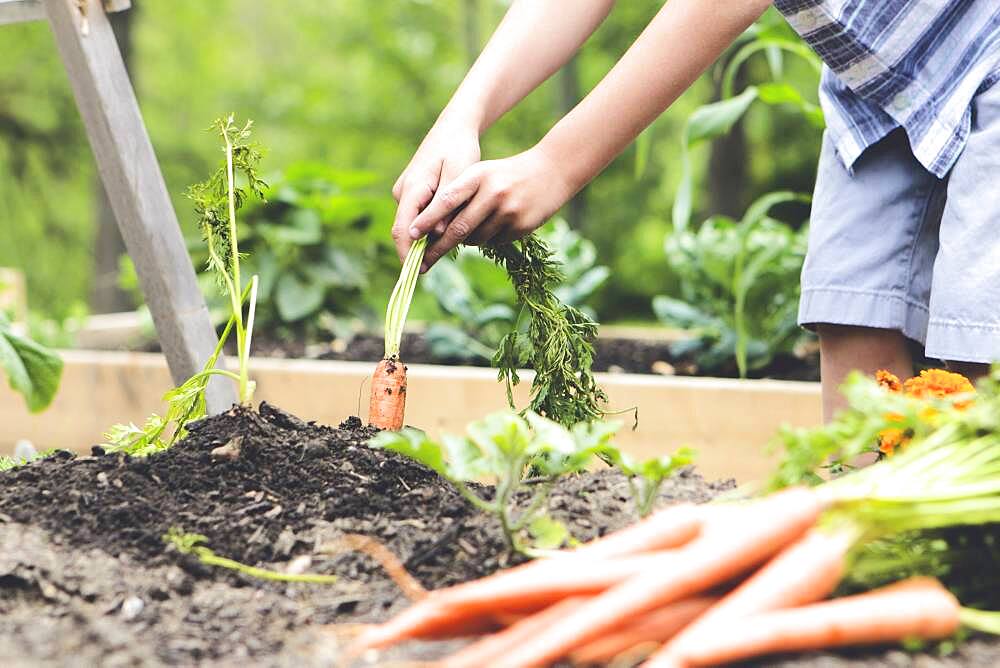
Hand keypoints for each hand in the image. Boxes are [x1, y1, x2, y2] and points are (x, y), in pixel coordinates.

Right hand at [391, 121, 480, 261]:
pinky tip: (447, 233)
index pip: (403, 228)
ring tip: (445, 252)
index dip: (408, 253)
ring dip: (425, 240)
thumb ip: (446, 204)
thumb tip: (436, 233)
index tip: (417, 273)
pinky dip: (429, 228)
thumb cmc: (459, 149)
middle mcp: (403, 192)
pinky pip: (418, 217)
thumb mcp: (459, 174)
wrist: (454, 128)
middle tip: (431, 271)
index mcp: (413, 187)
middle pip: (405, 230)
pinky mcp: (413, 194)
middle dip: (416, 252)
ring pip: (413, 224)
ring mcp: (405, 193)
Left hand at [406, 147, 573, 270]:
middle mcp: (493, 193)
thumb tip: (433, 230)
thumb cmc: (506, 175)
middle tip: (422, 261)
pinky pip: (494, 242)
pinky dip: (488, 239)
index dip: (428, 219)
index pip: (447, 200)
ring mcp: (509, 211)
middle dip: (438, 247)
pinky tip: (499, 223)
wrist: (552, 172)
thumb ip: (459, 196)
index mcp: (478, 175)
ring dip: (467, 240)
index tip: (412, 234)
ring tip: (476, 224)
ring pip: (475, 239)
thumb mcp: (482, 174)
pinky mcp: (521, 226)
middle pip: (459, 228)